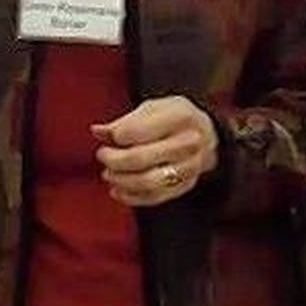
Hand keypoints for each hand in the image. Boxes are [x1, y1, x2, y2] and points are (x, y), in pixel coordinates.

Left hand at [93, 97, 218, 206]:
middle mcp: (188, 143)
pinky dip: (131, 196)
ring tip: (109, 173)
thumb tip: (98, 131)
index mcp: (180, 116)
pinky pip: (154, 197)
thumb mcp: (153, 108)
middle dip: (114, 160)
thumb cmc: (175, 118)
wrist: (207, 135)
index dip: (116, 137)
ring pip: (147, 182)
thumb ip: (125, 121)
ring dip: (121, 180)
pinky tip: (118, 190)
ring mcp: (189, 167)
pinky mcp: (185, 185)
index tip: (108, 137)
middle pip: (140, 158)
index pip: (137, 131)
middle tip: (103, 155)